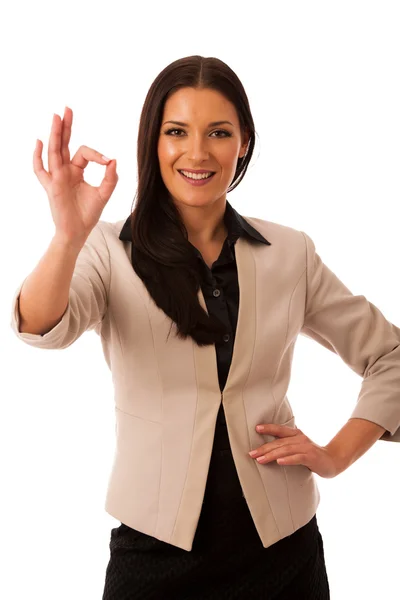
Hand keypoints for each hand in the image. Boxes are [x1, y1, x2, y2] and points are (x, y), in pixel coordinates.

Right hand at [33, 107, 117, 246]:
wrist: (78, 232)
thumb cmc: (88, 214)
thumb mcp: (104, 194)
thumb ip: (110, 178)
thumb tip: (113, 160)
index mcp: (77, 170)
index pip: (84, 152)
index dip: (97, 154)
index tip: (108, 161)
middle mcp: (65, 171)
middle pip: (64, 144)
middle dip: (66, 126)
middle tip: (67, 108)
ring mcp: (56, 178)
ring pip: (54, 152)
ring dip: (55, 134)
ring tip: (56, 117)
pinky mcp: (51, 187)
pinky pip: (41, 170)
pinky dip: (38, 157)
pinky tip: (39, 142)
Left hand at [248, 422, 341, 478]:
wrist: (333, 461)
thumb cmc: (312, 455)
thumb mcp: (299, 447)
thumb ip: (287, 445)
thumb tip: (268, 448)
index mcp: (296, 434)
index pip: (280, 429)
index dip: (268, 428)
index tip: (256, 428)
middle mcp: (300, 438)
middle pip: (279, 442)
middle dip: (264, 448)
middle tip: (251, 453)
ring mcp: (306, 447)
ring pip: (285, 450)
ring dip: (271, 455)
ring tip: (260, 459)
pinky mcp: (311, 457)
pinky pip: (297, 458)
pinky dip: (287, 460)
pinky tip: (279, 462)